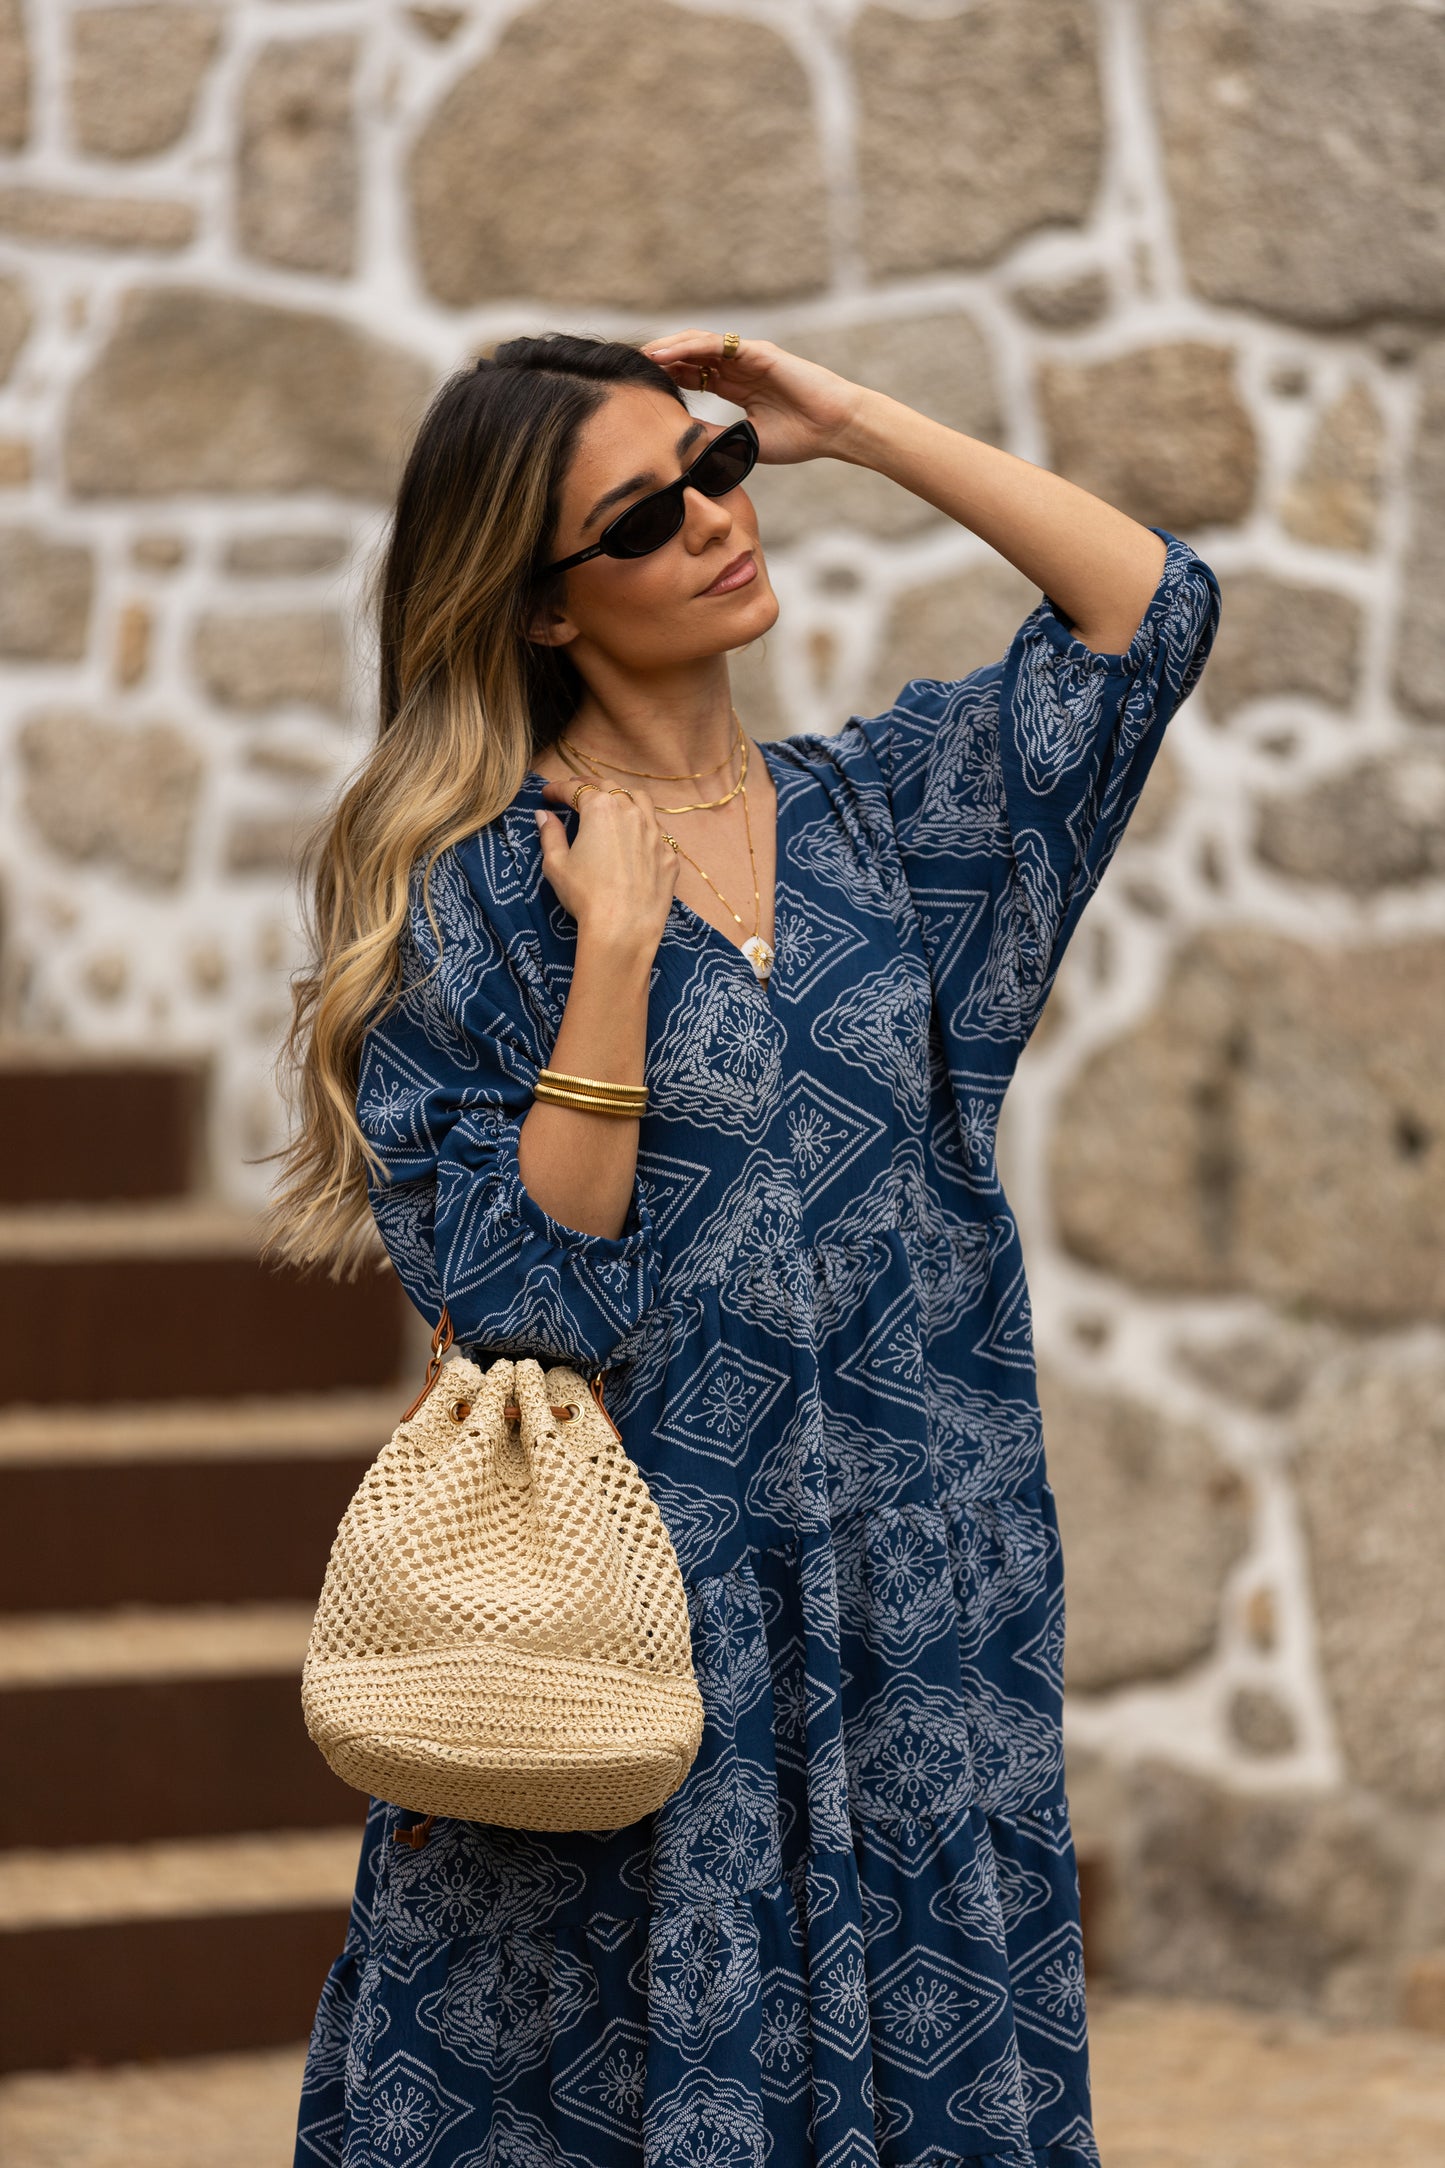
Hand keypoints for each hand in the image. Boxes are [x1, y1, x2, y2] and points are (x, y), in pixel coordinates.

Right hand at [535, 778, 678, 955]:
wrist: (624, 927)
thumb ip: (550, 834)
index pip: (575, 789)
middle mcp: (631, 812)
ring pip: (639, 800)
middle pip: (609, 787)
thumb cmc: (585, 895)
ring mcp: (655, 832)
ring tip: (610, 802)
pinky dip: (642, 824)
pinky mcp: (669, 854)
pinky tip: (635, 834)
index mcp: (600, 809)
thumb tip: (544, 815)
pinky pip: (656, 829)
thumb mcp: (557, 864)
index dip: (557, 789)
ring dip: (621, 796)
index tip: (547, 793)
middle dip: (589, 786)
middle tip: (575, 792)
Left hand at [641, 329, 862, 465]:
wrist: (834, 429)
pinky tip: (664, 355)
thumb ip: (712, 435)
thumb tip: (678, 440)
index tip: (640, 386)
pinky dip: (688, 347)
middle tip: (631, 368)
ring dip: (667, 349)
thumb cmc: (799, 437)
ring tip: (640, 358)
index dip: (667, 377)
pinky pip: (715, 345)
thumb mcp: (743, 441)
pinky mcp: (757, 352)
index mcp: (737, 386)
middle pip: (690, 356)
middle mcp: (739, 367)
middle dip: (660, 360)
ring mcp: (747, 357)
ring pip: (697, 345)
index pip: (693, 375)